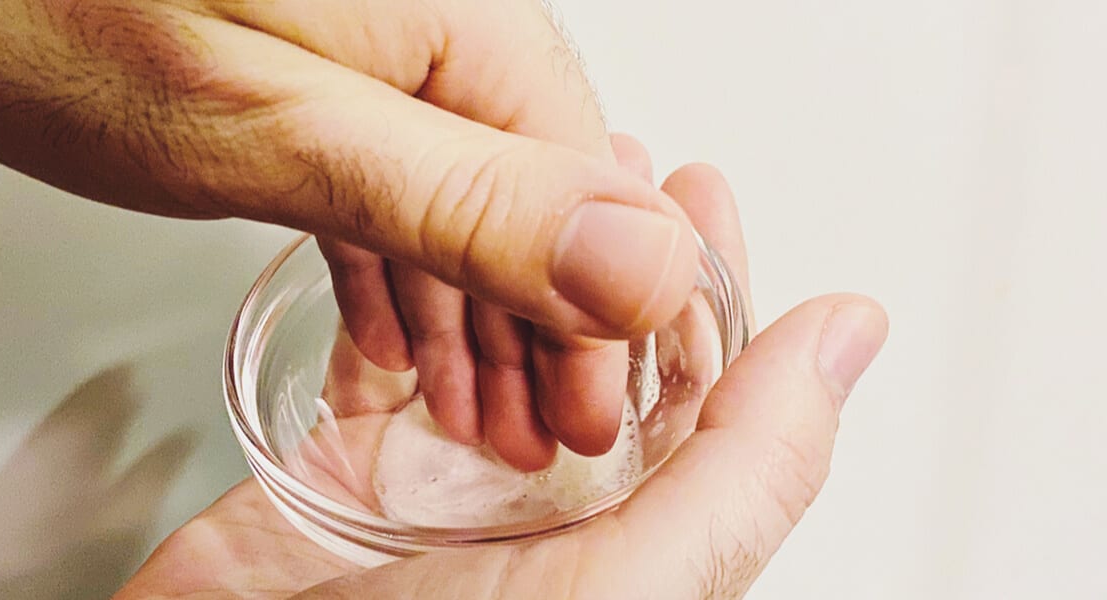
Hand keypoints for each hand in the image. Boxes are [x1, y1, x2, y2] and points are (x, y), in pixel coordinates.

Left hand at [0, 0, 699, 467]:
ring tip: (470, 410)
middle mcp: (437, 19)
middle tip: (534, 433)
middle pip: (534, 195)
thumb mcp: (268, 132)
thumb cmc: (41, 8)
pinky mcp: (325, 67)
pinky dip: (402, 262)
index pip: (584, 188)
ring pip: (465, 195)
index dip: (594, 318)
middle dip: (539, 329)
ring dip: (472, 311)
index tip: (587, 413)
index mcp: (457, 16)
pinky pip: (394, 175)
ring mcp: (380, 41)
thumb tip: (638, 260)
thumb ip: (460, 199)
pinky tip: (397, 332)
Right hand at [113, 164, 888, 598]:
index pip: (700, 394)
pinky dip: (405, 307)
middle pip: (595, 355)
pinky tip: (421, 256)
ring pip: (495, 352)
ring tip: (525, 186)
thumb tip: (850, 335)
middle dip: (610, 253)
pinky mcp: (344, 481)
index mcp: (634, 544)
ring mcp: (441, 500)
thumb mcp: (637, 580)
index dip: (707, 287)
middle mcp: (543, 521)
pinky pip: (386, 370)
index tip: (699, 197)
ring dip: (516, 265)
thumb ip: (750, 464)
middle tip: (611, 165)